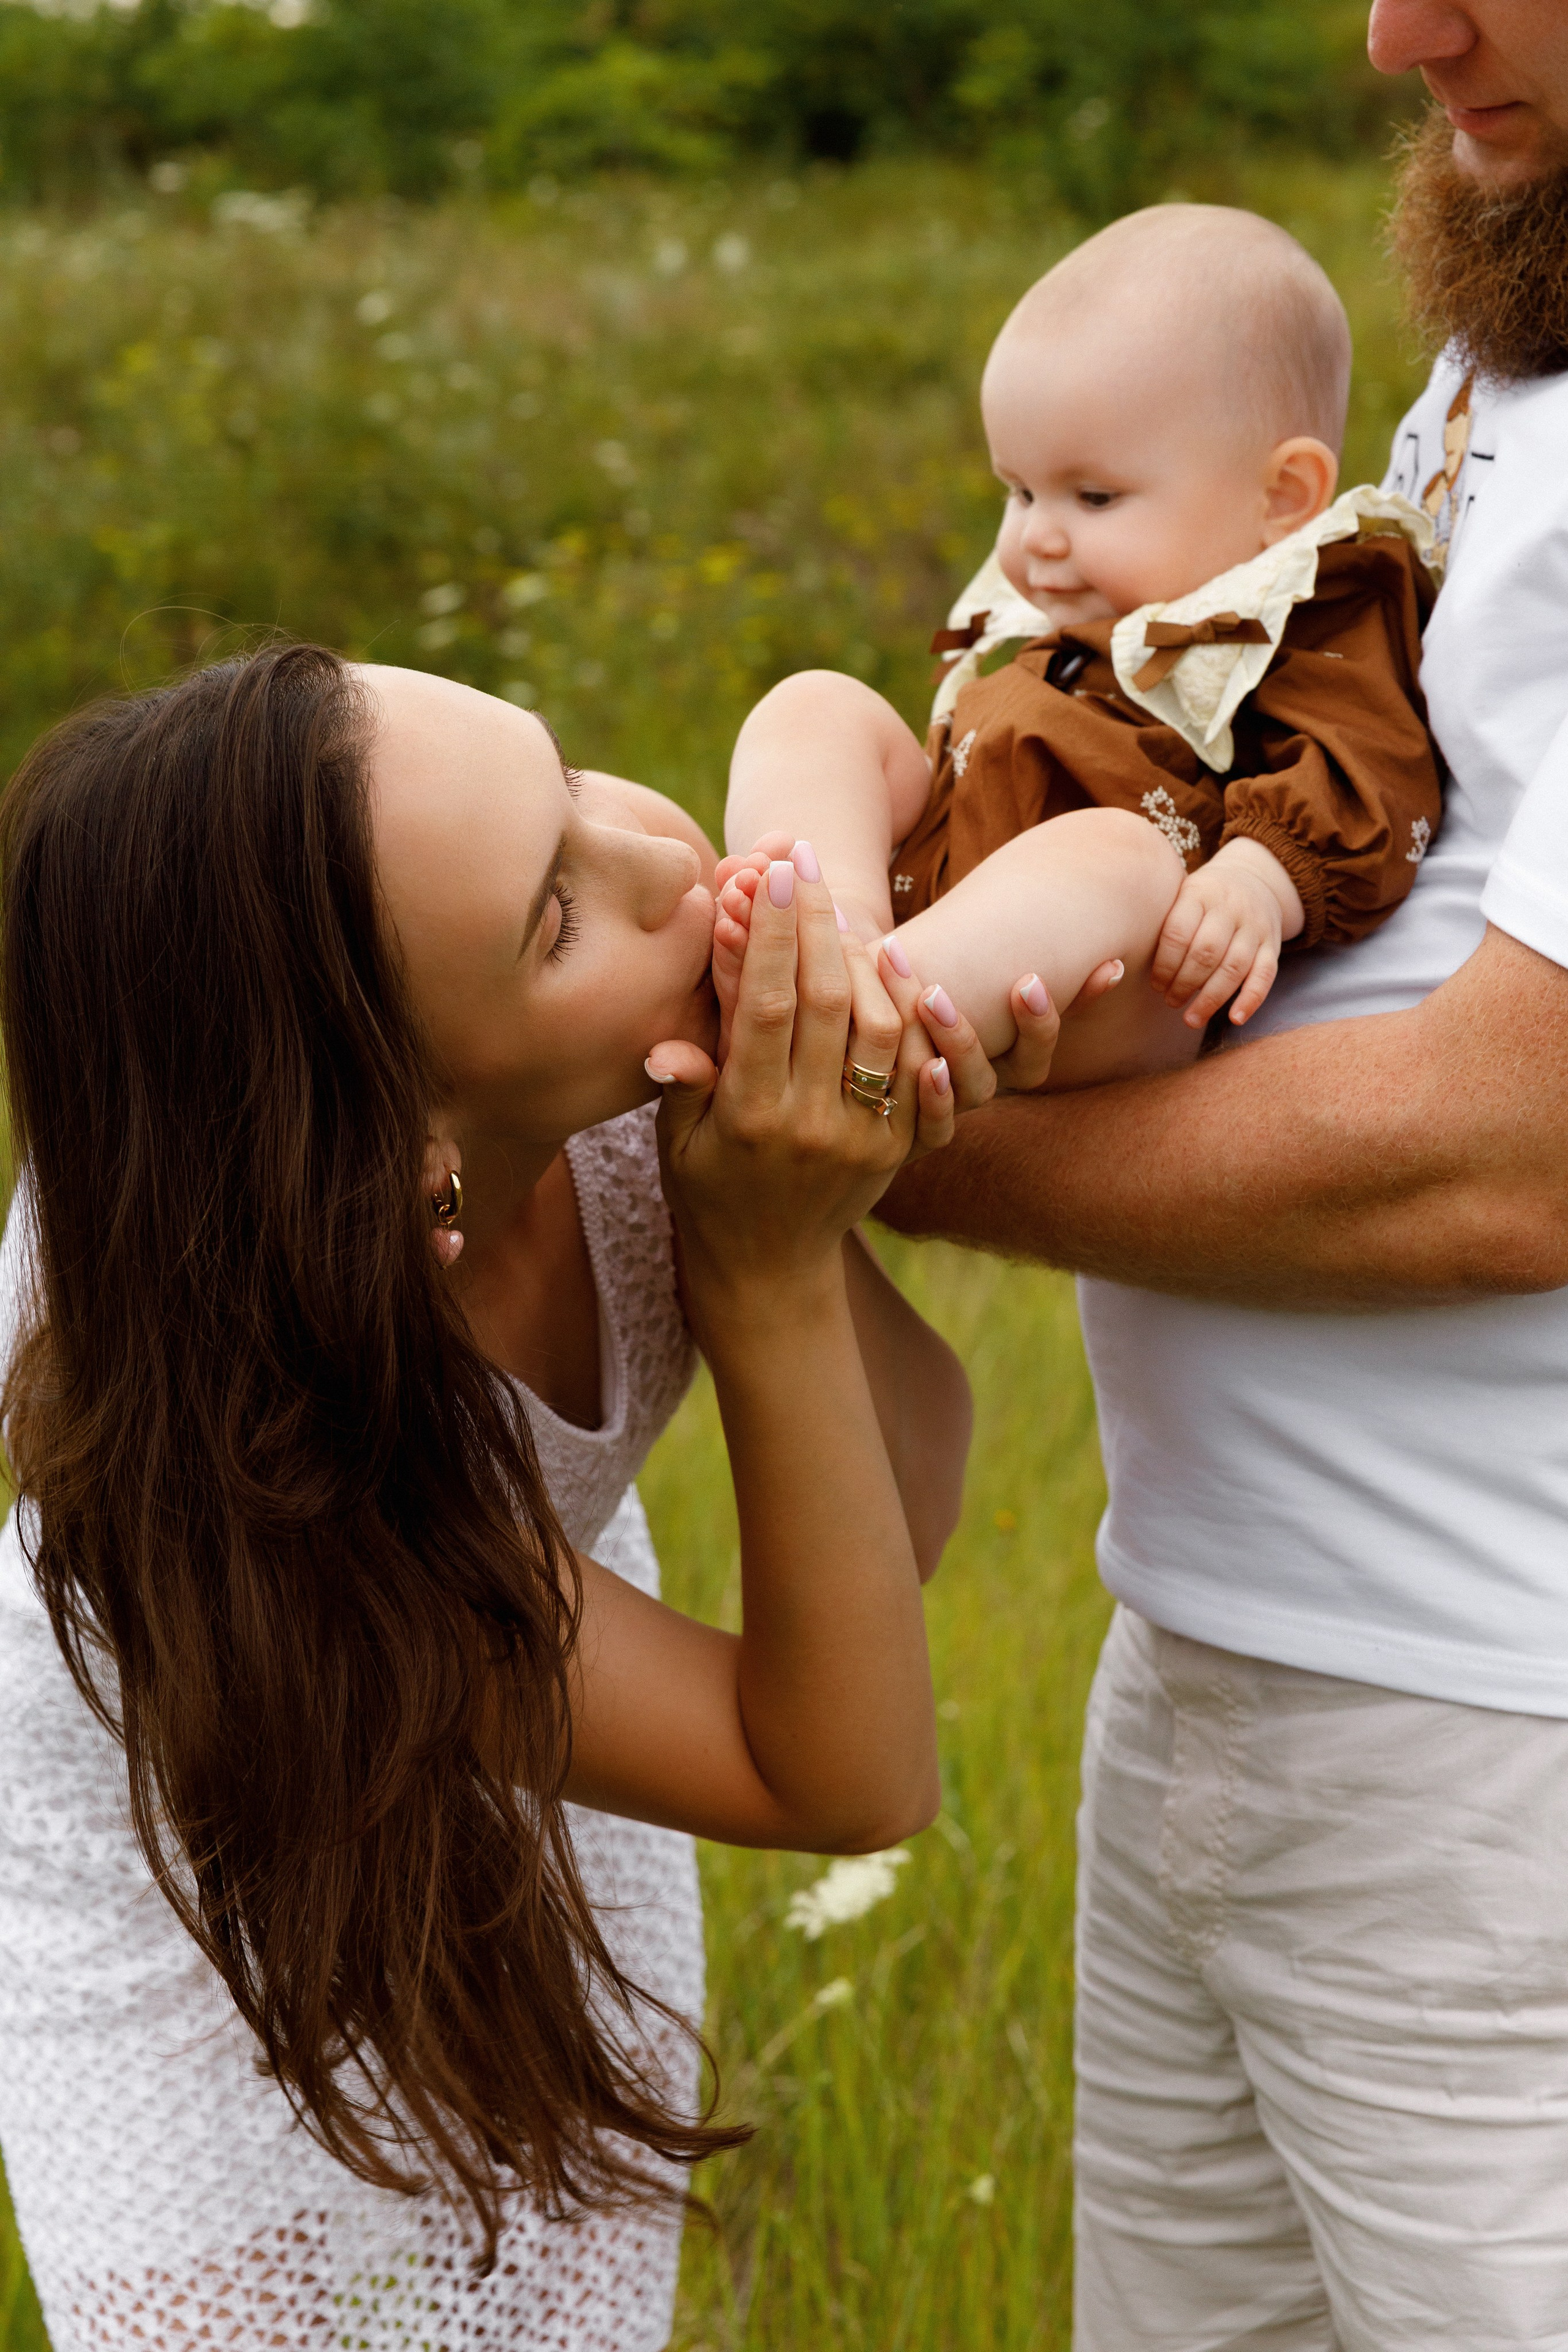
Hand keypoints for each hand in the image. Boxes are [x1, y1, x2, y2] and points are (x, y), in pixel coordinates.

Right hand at [648, 841, 931, 1320]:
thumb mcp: (675, 1143)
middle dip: (817, 921)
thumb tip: (664, 1041)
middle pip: (826, 1001)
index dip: (770, 933)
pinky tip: (901, 970)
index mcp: (748, 1115)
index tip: (770, 872)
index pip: (765, 1005)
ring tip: (851, 915)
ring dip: (871, 963)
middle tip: (807, 862)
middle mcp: (810, 1124)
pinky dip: (918, 1019)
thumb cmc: (706, 1191)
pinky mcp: (897, 1149)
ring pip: (883, 1030)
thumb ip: (683, 1083)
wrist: (766, 1270)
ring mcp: (862, 1139)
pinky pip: (921, 1075)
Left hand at [1151, 837, 1303, 1028]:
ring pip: (1234, 967)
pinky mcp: (1273, 944)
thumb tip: (1125, 963)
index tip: (1156, 985)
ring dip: (1211, 998)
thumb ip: (1165, 921)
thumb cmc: (1204, 898)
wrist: (1256, 879)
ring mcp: (1255, 926)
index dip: (1164, 965)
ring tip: (1191, 1019)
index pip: (1178, 933)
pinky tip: (1234, 1019)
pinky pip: (1265, 974)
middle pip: (1206, 953)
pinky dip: (1251, 999)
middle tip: (1170, 1001)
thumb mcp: (1182, 894)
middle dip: (1185, 983)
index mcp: (1200, 893)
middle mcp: (1230, 908)